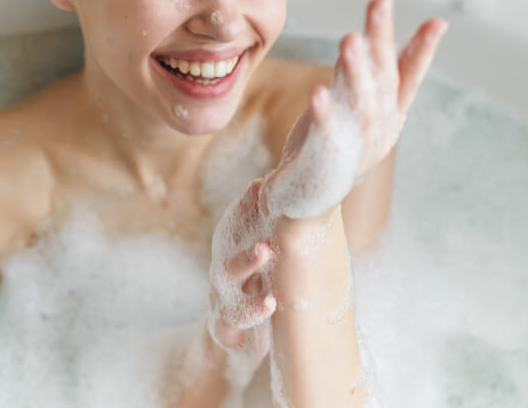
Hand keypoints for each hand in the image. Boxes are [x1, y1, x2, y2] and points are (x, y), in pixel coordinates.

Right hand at [207, 179, 277, 385]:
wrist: (239, 344)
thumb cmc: (260, 294)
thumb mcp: (270, 265)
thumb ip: (280, 237)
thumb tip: (305, 197)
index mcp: (234, 250)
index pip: (236, 221)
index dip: (245, 203)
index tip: (261, 183)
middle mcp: (224, 268)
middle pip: (228, 241)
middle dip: (244, 222)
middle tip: (268, 206)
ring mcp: (222, 296)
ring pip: (228, 276)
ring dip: (246, 261)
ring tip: (265, 251)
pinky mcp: (224, 326)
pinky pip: (233, 317)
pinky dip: (252, 310)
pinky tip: (271, 303)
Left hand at [335, 0, 446, 176]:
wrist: (303, 202)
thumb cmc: (325, 148)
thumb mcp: (348, 108)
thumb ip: (358, 75)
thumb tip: (367, 35)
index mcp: (387, 117)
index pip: (407, 79)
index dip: (422, 52)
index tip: (437, 23)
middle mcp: (379, 132)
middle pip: (384, 81)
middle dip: (383, 41)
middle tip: (380, 4)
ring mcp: (357, 149)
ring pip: (363, 105)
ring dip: (357, 71)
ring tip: (350, 40)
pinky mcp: (327, 163)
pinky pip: (329, 136)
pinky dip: (326, 114)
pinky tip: (319, 93)